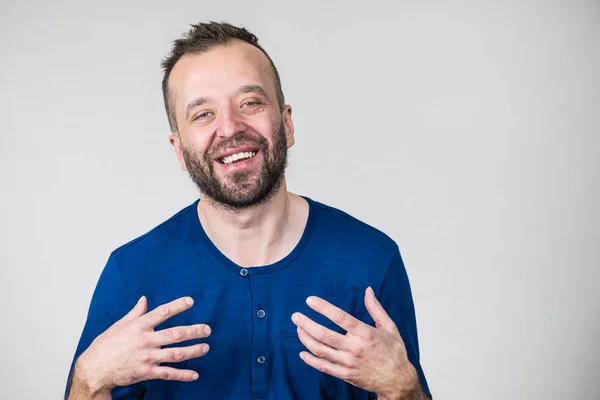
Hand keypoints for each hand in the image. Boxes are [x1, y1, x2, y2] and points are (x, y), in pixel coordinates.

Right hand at [75, 296, 210, 394]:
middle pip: (175, 334)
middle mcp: (146, 340)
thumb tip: (144, 299)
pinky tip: (194, 375)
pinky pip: (168, 373)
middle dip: (194, 331)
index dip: (178, 306)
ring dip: (193, 351)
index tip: (191, 301)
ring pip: (176, 353)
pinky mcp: (146, 372)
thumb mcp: (119, 325)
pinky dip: (183, 375)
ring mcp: (147, 357)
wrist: (94, 369)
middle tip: (207, 329)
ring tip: (205, 348)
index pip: (162, 312)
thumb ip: (135, 313)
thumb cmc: (105, 345)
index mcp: (139, 326)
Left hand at [291, 287, 420, 399]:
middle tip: (296, 316)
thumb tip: (368, 290)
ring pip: (320, 350)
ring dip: (306, 338)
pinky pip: (323, 367)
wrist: (397, 380)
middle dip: (307, 323)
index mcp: (366, 334)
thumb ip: (376, 308)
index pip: (340, 318)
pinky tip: (302, 352)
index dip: (323, 308)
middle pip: (324, 334)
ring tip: (298, 329)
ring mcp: (348, 363)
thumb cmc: (394, 352)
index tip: (310, 300)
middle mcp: (355, 348)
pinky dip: (310, 360)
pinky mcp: (344, 374)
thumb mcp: (389, 327)